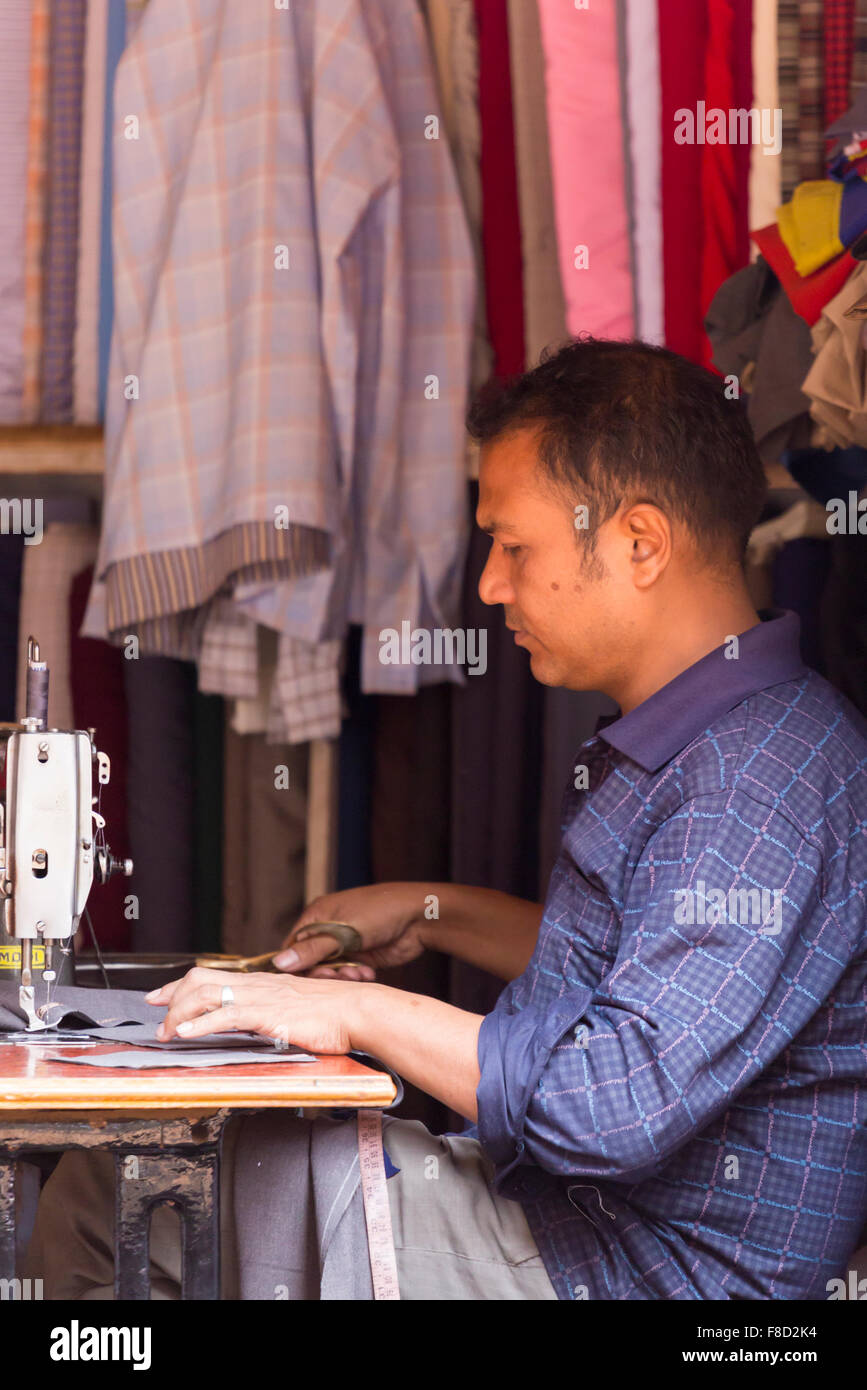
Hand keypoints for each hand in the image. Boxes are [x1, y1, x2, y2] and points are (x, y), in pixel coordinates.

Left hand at [146, 967, 366, 1053]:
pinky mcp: (267, 1013)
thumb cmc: (335, 1014)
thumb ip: (273, 1011)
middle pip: (200, 979)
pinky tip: (186, 1034)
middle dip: (171, 995)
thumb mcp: (296, 1008)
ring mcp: (260, 997)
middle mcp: (256, 983)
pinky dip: (200, 1024)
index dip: (181, 986)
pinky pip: (225, 1015)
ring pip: (205, 994)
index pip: (211, 976)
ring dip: (179, 1014)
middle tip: (154, 1012)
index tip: (161, 995)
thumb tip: (258, 1023)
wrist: (358, 1009)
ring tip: (167, 1032)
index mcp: (262, 982)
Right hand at [274, 882, 429, 978]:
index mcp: (318, 915)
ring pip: (330, 971)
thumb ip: (312, 950)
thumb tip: (280, 962)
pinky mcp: (361, 956)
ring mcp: (345, 943)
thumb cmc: (381, 912)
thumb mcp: (343, 932)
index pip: (293, 946)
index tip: (303, 981)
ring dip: (341, 977)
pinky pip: (348, 974)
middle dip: (323, 974)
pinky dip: (355, 977)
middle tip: (339, 976)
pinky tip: (368, 974)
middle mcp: (328, 930)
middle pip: (310, 963)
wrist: (420, 917)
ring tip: (358, 974)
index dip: (296, 966)